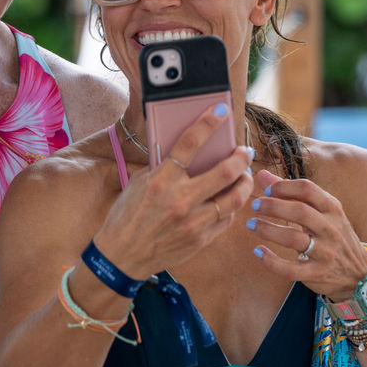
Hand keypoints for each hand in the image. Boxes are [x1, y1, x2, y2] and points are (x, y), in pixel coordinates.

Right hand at [94, 103, 253, 280]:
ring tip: (243, 174)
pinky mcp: (201, 240)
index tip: (220, 110)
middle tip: (244, 151)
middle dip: (240, 156)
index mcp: (160, 181)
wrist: (122, 255)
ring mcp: (193, 223)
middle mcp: (179, 201)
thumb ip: (163, 167)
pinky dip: (231, 205)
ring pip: (234, 198)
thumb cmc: (127, 214)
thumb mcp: (138, 183)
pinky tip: (229, 198)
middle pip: (224, 172)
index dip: (207, 124)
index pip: (189, 144)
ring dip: (244, 181)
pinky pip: (227, 219)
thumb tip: (188, 150)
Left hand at [248, 169, 366, 300]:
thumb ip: (289, 192)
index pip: (307, 189)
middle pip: (300, 211)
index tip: (266, 191)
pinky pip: (291, 269)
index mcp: (331, 208)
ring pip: (293, 239)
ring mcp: (326, 252)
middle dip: (272, 206)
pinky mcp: (317, 273)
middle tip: (254, 206)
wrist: (358, 272)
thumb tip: (260, 174)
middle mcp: (331, 228)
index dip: (283, 187)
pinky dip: (271, 261)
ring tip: (250, 224)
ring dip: (267, 230)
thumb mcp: (319, 211)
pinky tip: (258, 251)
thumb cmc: (330, 234)